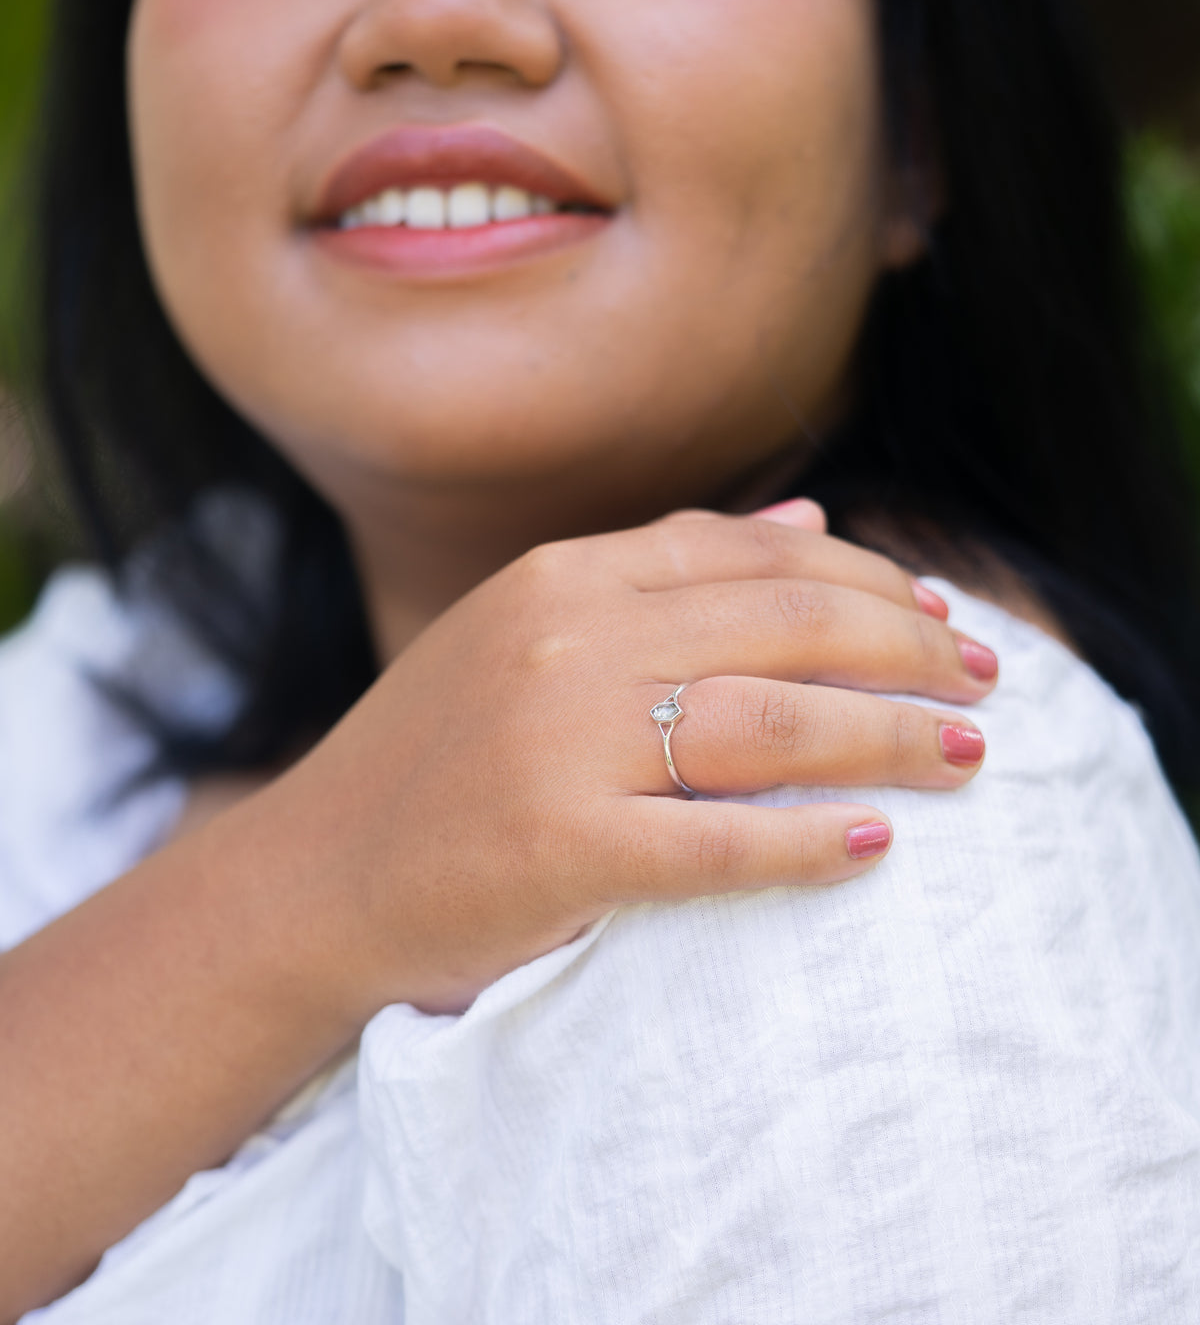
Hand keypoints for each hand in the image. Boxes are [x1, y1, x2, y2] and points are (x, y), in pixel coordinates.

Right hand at [283, 503, 995, 1014]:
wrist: (312, 879)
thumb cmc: (433, 757)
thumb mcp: (531, 629)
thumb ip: (663, 569)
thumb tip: (806, 516)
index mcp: (564, 577)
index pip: (754, 555)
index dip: (869, 579)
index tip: (941, 616)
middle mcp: (567, 641)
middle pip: (789, 625)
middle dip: (912, 649)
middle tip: (987, 682)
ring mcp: (562, 742)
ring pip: (776, 723)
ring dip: (893, 737)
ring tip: (966, 755)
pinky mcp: (561, 848)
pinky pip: (722, 843)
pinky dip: (811, 844)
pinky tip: (875, 846)